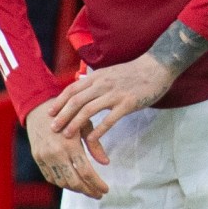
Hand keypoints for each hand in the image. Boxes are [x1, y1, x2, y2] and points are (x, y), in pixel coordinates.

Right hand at [27, 100, 108, 198]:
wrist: (41, 107)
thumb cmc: (70, 113)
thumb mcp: (85, 124)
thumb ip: (95, 144)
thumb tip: (106, 162)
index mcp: (70, 144)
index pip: (86, 172)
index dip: (97, 183)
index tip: (106, 190)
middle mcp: (56, 153)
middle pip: (74, 181)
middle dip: (89, 190)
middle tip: (99, 194)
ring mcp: (45, 157)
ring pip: (62, 182)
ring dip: (76, 188)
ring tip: (88, 189)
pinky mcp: (38, 158)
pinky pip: (51, 177)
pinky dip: (63, 183)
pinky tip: (73, 182)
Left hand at [49, 54, 174, 159]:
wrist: (157, 67)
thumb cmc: (134, 72)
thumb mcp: (110, 72)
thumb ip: (96, 81)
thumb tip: (80, 89)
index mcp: (98, 76)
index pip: (72, 89)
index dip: (59, 102)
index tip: (50, 113)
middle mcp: (103, 84)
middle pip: (76, 100)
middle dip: (62, 115)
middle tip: (53, 128)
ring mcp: (115, 94)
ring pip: (88, 110)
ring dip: (75, 123)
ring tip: (67, 135)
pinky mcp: (127, 104)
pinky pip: (109, 120)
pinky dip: (98, 131)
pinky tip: (91, 140)